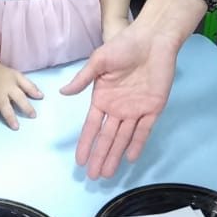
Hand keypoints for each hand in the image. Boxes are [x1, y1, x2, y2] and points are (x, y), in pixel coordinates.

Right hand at [0, 62, 42, 132]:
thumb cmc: (2, 73)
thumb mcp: (17, 76)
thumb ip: (29, 86)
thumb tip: (41, 96)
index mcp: (10, 87)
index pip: (21, 97)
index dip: (27, 106)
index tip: (33, 116)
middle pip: (5, 105)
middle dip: (10, 116)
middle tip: (15, 127)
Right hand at [60, 17, 175, 178]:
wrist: (153, 39)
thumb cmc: (124, 45)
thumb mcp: (98, 61)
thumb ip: (82, 79)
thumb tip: (63, 92)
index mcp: (103, 98)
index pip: (92, 127)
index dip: (86, 144)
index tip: (79, 160)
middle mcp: (118, 108)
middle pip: (107, 138)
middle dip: (100, 156)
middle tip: (93, 177)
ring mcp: (136, 109)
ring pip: (123, 138)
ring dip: (115, 155)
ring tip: (108, 173)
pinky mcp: (153, 108)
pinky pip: (144, 130)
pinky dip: (137, 143)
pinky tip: (129, 158)